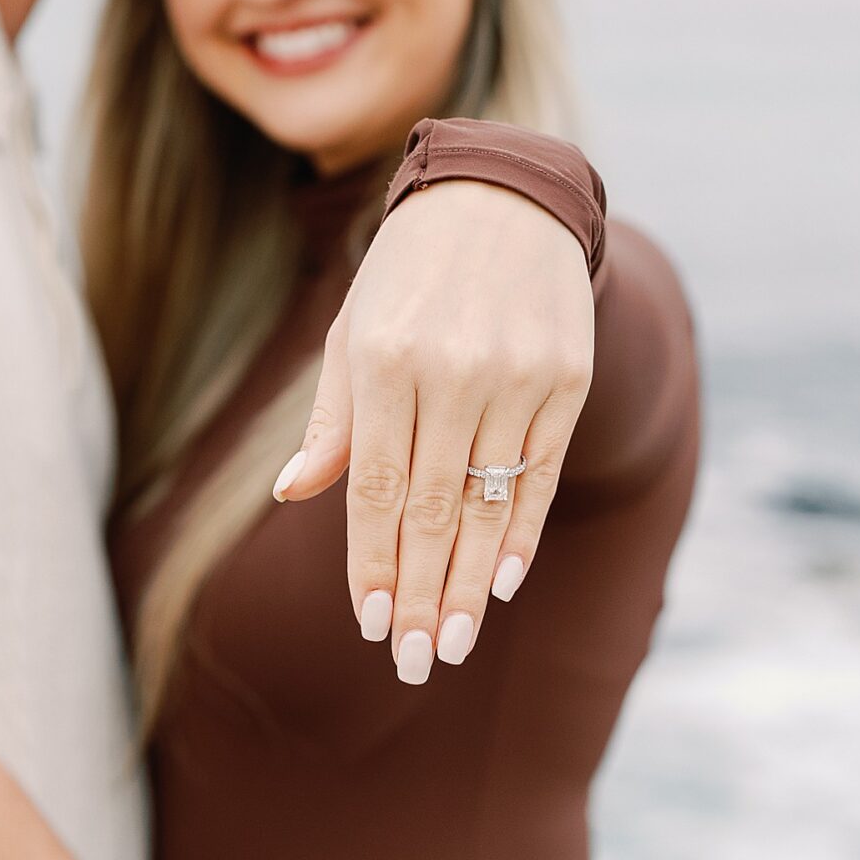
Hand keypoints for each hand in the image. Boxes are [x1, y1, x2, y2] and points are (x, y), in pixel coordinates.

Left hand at [273, 182, 593, 677]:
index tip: (369, 625)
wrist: (503, 197)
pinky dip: (521, 532)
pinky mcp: (566, 377)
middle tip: (412, 663)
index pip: (375, 487)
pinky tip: (502, 583)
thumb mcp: (354, 330)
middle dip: (419, 594)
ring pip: (487, 501)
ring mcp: (517, 376)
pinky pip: (541, 472)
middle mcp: (453, 371)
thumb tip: (293, 494)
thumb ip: (333, 419)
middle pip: (432, 509)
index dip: (372, 563)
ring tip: (452, 645)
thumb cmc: (409, 274)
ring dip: (468, 583)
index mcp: (386, 360)